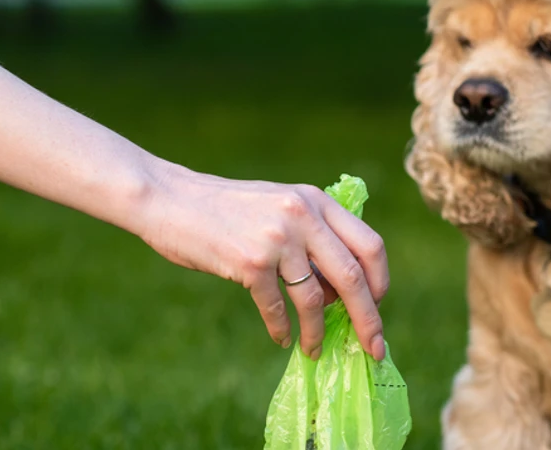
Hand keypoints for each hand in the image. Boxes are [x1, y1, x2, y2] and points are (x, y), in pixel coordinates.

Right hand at [134, 162, 388, 360]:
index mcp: (317, 201)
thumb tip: (343, 289)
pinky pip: (277, 307)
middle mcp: (303, 216)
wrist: (170, 199)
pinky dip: (282, 328)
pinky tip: (282, 338)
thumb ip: (314, 234)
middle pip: (353, 277)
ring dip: (318, 332)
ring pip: (315, 299)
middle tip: (374, 347)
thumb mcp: (281, 204)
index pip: (370, 245)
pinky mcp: (249, 262)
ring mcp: (277, 239)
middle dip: (368, 318)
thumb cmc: (227, 209)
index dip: (380, 281)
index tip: (377, 306)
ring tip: (315, 350)